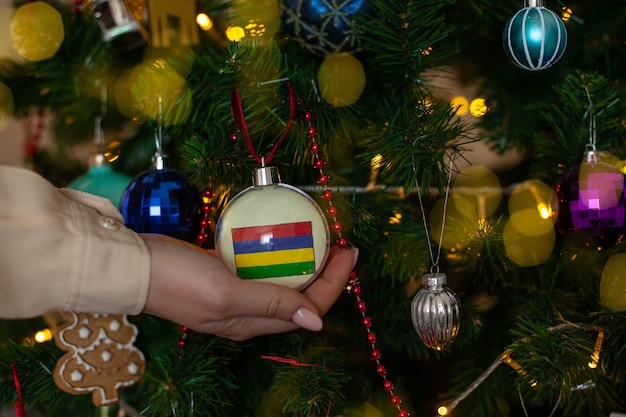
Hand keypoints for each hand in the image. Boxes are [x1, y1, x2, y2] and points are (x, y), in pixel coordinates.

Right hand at [140, 234, 357, 340]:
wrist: (132, 264)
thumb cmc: (177, 280)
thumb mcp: (227, 293)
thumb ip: (270, 305)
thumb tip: (317, 321)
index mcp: (251, 323)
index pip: (307, 308)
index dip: (334, 283)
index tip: (350, 253)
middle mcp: (247, 312)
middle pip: (299, 296)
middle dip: (327, 273)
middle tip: (342, 244)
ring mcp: (235, 292)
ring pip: (281, 281)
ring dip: (305, 262)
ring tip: (321, 238)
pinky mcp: (223, 273)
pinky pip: (261, 266)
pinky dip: (278, 253)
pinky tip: (283, 235)